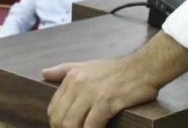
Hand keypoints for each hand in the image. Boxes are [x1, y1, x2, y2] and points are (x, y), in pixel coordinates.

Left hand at [44, 57, 159, 127]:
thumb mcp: (87, 65)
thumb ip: (64, 70)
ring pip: (72, 125)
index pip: (53, 109)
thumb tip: (43, 73)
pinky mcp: (107, 102)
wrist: (144, 67)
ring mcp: (93, 93)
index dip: (58, 124)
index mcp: (72, 77)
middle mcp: (79, 84)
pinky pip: (92, 126)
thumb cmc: (116, 70)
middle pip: (60, 120)